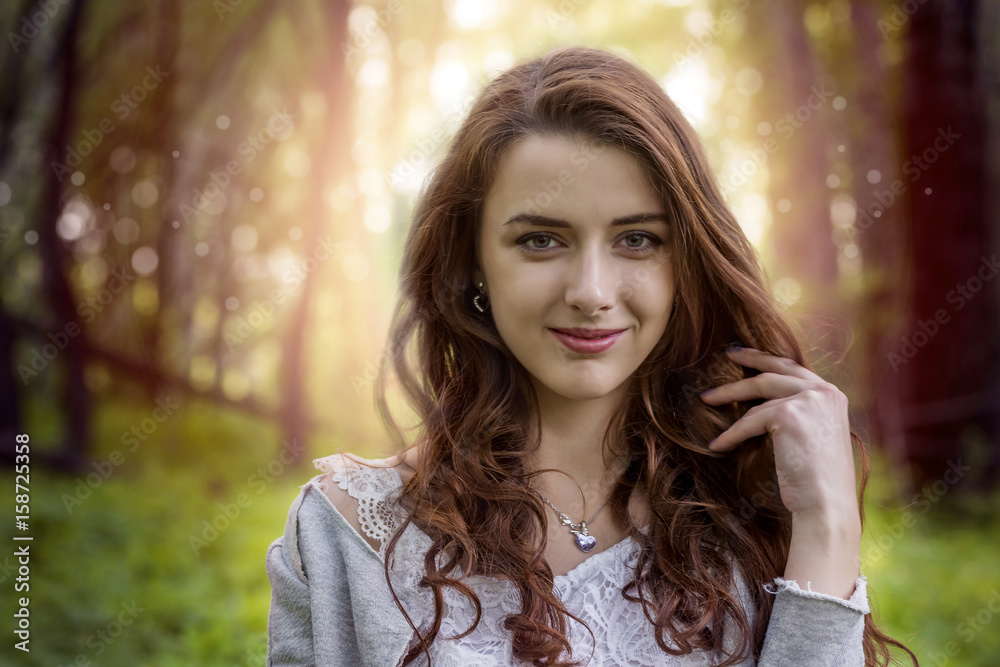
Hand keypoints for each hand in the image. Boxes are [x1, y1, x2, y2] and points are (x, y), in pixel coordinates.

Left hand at [698, 345, 858, 520]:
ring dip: (728, 396)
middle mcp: (825, 392)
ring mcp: (809, 400)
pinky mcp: (789, 414)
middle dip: (748, 359)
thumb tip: (766, 404)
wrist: (827, 505)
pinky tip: (717, 444)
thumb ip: (801, 414)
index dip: (768, 360)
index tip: (746, 354)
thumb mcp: (815, 437)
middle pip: (775, 370)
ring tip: (706, 400)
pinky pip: (749, 420)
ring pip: (757, 390)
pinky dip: (731, 434)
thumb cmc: (818, 481)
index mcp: (833, 395)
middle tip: (727, 355)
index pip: (794, 369)